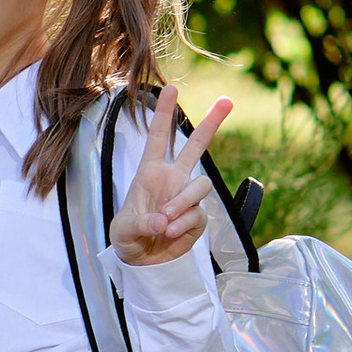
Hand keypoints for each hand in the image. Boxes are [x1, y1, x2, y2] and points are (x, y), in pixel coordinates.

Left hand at [111, 83, 232, 265]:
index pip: (158, 137)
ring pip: (200, 186)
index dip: (164, 113)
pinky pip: (197, 215)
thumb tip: (164, 220)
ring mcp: (187, 198)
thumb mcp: (123, 230)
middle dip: (212, 123)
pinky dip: (183, 225)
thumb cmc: (128, 237)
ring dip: (183, 202)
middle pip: (196, 146)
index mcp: (150, 172)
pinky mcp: (197, 218)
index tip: (172, 89)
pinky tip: (170, 234)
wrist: (142, 262)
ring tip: (164, 222)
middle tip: (227, 100)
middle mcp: (172, 179)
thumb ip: (141, 223)